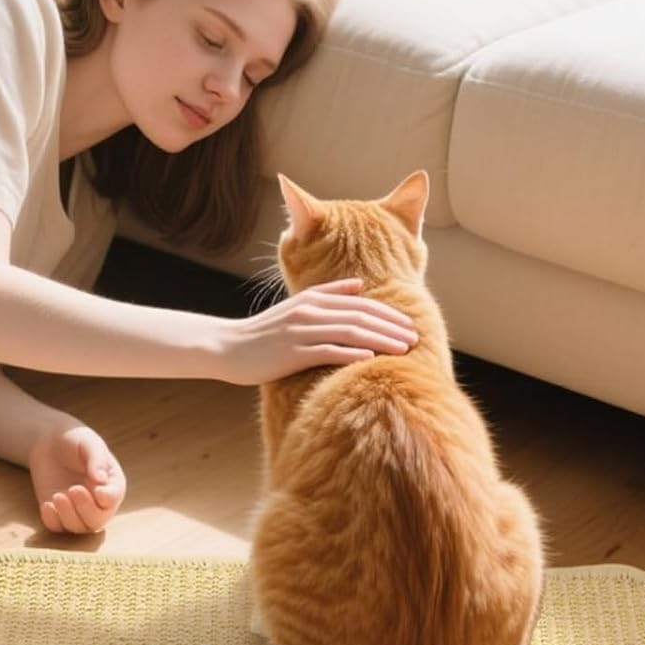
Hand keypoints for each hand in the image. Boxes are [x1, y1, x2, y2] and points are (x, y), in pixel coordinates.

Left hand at [27, 423, 126, 533]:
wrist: (50, 443)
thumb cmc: (75, 440)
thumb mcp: (88, 443)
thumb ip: (96, 458)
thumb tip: (101, 479)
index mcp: (111, 483)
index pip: (114, 497)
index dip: (108, 499)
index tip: (97, 491)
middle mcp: (98, 502)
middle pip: (97, 520)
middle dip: (86, 509)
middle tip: (73, 489)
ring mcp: (78, 510)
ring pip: (78, 528)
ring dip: (68, 516)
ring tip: (57, 496)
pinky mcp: (59, 513)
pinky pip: (58, 528)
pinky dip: (53, 520)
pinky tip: (47, 505)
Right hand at [219, 279, 417, 384]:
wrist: (228, 347)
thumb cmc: (267, 332)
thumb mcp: (297, 306)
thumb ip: (328, 294)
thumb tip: (359, 286)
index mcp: (313, 299)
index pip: (361, 304)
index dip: (388, 314)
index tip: (410, 325)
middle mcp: (310, 311)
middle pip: (360, 316)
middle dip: (391, 326)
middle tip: (415, 338)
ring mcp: (301, 331)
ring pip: (350, 332)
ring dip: (380, 339)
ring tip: (403, 348)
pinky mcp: (292, 353)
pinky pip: (327, 351)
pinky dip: (351, 353)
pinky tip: (370, 357)